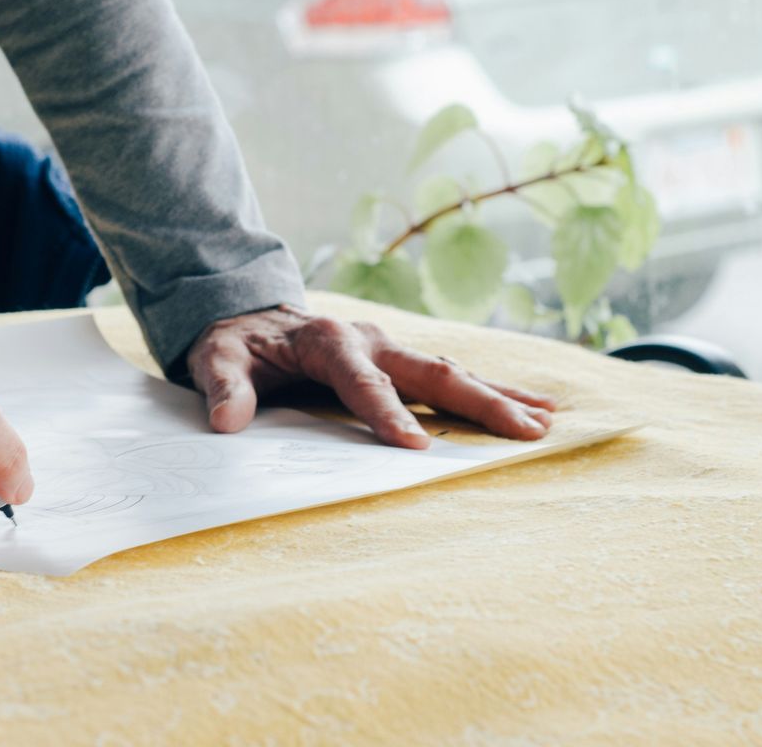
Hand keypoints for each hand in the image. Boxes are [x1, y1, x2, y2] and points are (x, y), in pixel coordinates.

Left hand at [187, 306, 555, 447]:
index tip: (416, 446)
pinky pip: (448, 377)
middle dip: (479, 402)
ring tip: (545, 420)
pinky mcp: (397, 360)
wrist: (247, 317)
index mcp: (328, 341)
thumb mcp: (216, 359)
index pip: (363, 382)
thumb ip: (223, 387)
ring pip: (451, 372)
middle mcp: (369, 340)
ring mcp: (388, 348)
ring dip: (498, 396)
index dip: (388, 413)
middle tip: (524, 430)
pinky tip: (531, 407)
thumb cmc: (235, 344)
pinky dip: (490, 391)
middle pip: (431, 372)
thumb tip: (227, 422)